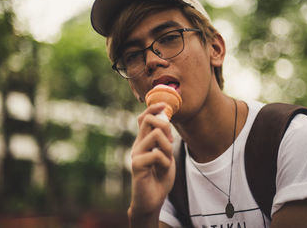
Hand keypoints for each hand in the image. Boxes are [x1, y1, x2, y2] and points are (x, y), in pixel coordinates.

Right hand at [128, 102, 175, 223]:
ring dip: (168, 147)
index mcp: (144, 141)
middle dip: (165, 125)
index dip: (153, 108)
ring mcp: (136, 154)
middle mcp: (138, 145)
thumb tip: (166, 121)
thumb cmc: (159, 177)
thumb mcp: (166, 155)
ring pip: (156, 134)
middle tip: (170, 140)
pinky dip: (166, 162)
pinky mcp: (137, 165)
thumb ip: (165, 140)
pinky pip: (157, 154)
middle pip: (148, 120)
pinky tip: (162, 170)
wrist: (152, 200)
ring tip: (167, 159)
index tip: (165, 105)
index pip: (144, 118)